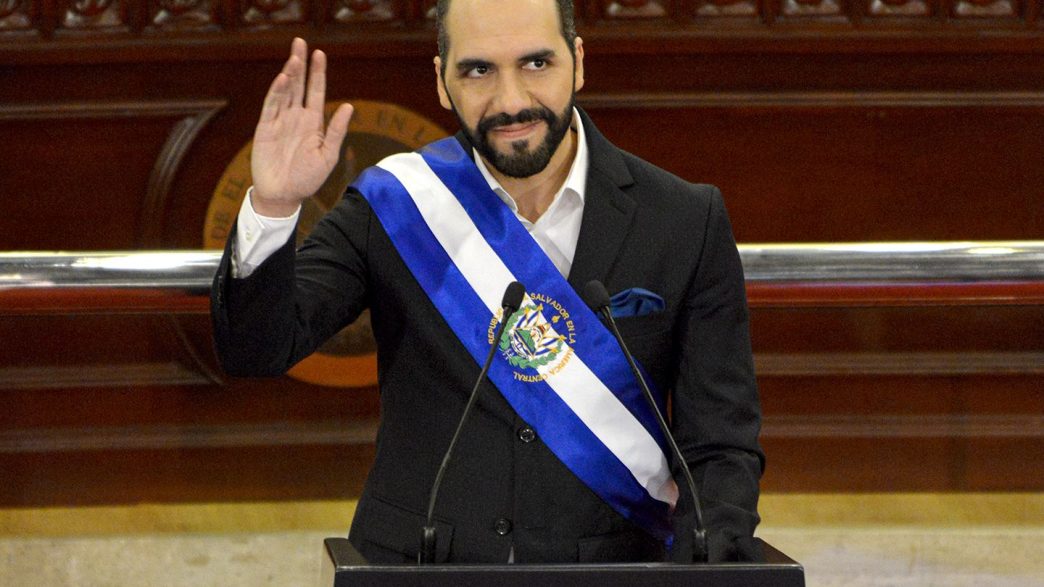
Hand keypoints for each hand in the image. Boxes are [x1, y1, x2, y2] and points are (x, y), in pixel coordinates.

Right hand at [250, 38, 353, 216]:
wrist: (284, 196)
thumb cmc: (307, 178)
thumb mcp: (328, 155)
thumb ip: (336, 130)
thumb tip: (348, 106)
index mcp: (313, 122)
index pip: (315, 91)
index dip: (318, 73)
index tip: (320, 54)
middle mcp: (296, 117)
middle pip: (299, 85)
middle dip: (300, 64)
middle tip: (300, 42)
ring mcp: (280, 121)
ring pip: (285, 91)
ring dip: (290, 74)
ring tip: (294, 56)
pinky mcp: (265, 128)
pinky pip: (271, 106)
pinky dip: (277, 92)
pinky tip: (283, 79)